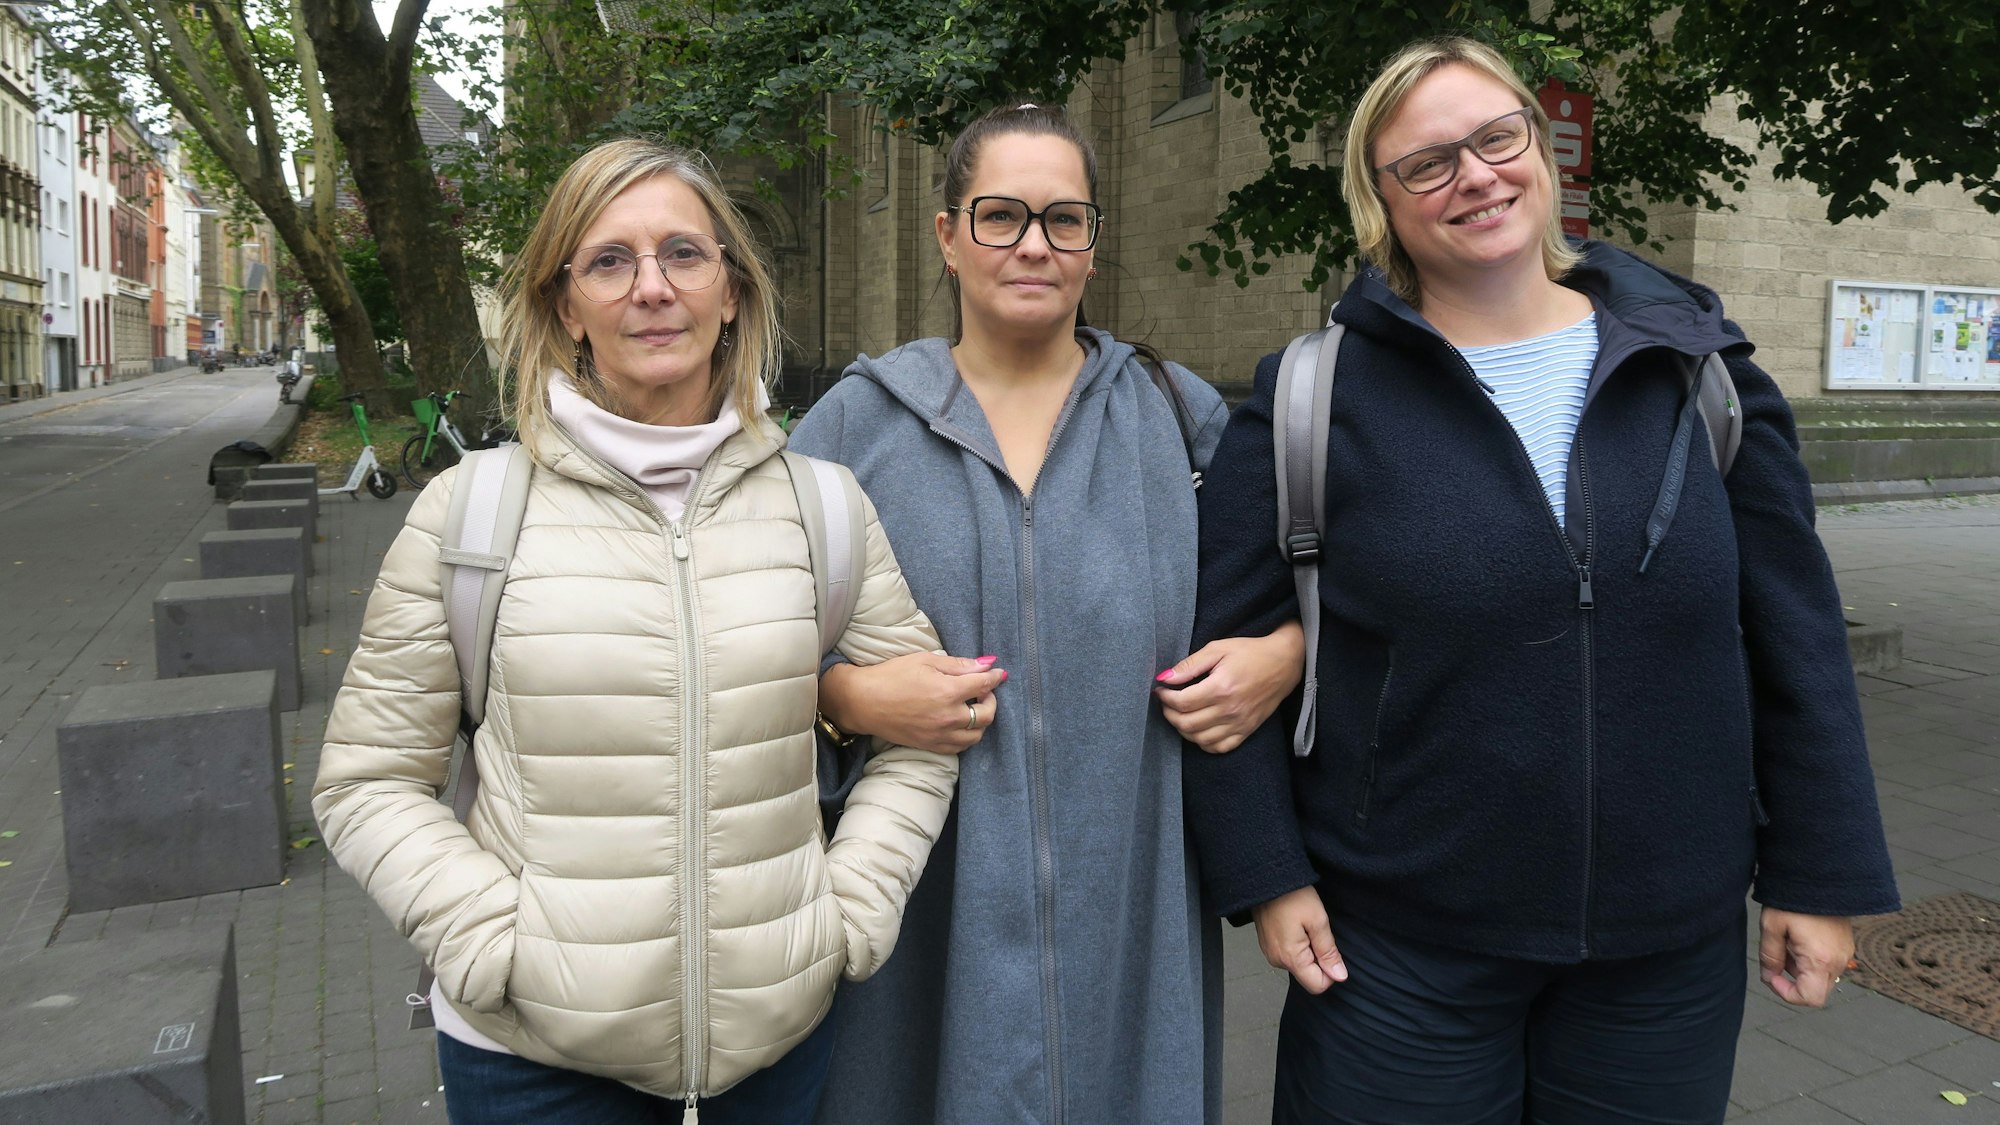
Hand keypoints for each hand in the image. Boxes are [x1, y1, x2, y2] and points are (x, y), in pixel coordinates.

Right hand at [820, 652, 1007, 754]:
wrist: (862, 702)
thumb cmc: (891, 676)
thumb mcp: (925, 661)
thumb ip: (958, 665)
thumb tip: (986, 665)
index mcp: (947, 692)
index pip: (984, 685)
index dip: (995, 677)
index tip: (998, 673)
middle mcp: (948, 717)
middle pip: (987, 714)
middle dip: (991, 700)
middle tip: (984, 690)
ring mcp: (940, 735)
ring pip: (977, 735)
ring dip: (981, 720)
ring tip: (972, 707)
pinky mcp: (931, 746)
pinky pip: (960, 747)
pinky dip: (967, 736)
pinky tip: (960, 723)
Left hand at [1154, 621, 1305, 753]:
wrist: (1284, 663)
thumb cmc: (1250, 653)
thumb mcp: (1218, 649)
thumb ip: (1190, 665)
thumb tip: (1164, 678)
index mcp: (1221, 688)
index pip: (1182, 703)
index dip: (1165, 698)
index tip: (1160, 690)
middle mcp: (1230, 710)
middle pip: (1187, 724)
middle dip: (1169, 715)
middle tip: (1166, 703)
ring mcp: (1239, 723)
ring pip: (1200, 740)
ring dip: (1183, 730)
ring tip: (1180, 715)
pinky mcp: (1247, 730)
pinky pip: (1220, 748)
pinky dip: (1204, 743)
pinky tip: (1199, 729)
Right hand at [1250, 885, 1347, 993]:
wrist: (1266, 877)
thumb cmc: (1292, 895)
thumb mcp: (1318, 921)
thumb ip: (1329, 952)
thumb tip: (1340, 976)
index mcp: (1290, 958)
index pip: (1317, 986)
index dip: (1330, 972)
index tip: (1329, 948)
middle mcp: (1277, 961)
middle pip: (1308, 975)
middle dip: (1318, 958)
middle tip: (1315, 931)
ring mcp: (1270, 953)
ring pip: (1299, 964)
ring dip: (1307, 950)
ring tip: (1303, 925)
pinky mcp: (1267, 945)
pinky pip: (1288, 954)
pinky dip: (1297, 944)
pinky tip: (1294, 924)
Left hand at [1759, 907, 1853, 1007]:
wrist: (1820, 876)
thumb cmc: (1794, 899)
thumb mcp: (1772, 926)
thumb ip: (1769, 956)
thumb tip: (1769, 977)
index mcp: (1820, 960)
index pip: (1810, 998)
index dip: (1787, 993)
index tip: (1773, 976)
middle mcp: (1838, 962)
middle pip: (1816, 991)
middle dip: (1793, 981)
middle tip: (1778, 957)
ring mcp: (1845, 954)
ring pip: (1820, 977)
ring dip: (1800, 969)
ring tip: (1788, 942)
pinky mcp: (1845, 946)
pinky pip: (1827, 964)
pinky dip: (1810, 960)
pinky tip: (1798, 939)